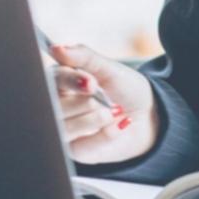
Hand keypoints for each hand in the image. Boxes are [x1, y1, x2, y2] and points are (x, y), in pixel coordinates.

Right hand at [45, 43, 158, 163]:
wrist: (147, 116)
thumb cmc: (125, 89)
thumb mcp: (108, 68)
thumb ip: (83, 56)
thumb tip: (57, 48)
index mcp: (60, 81)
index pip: (52, 80)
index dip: (71, 81)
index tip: (91, 83)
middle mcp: (56, 105)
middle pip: (52, 106)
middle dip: (84, 103)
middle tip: (105, 100)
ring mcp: (64, 129)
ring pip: (63, 128)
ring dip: (93, 119)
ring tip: (114, 112)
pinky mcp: (75, 150)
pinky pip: (81, 147)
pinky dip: (104, 135)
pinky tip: (118, 126)